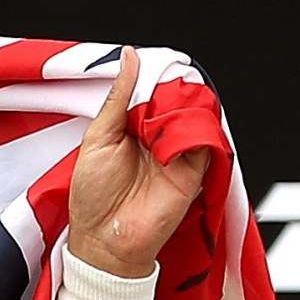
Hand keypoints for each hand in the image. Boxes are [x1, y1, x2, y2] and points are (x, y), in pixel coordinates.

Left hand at [66, 46, 211, 277]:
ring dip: (183, 105)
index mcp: (133, 126)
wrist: (105, 243)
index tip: (151, 65)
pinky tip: (178, 126)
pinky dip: (197, 128)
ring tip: (165, 111)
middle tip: (160, 88)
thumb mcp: (98, 137)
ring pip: (193, 114)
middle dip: (170, 87)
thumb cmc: (93, 196)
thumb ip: (117, 98)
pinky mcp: (193, 170)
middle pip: (175, 97)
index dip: (153, 76)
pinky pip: (205, 140)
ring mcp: (177, 152)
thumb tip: (130, 57)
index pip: (151, 89)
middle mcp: (157, 136)